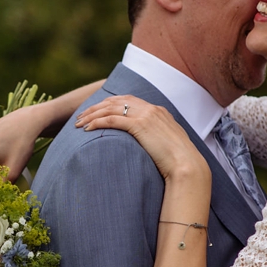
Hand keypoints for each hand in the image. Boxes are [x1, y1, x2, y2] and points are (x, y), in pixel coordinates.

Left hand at [76, 95, 207, 180]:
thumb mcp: (167, 145)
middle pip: (116, 101)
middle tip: (81, 116)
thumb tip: (146, 147)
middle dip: (96, 107)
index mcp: (158, 111)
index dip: (109, 104)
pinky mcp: (140, 125)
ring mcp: (146, 115)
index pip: (128, 100)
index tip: (96, 112)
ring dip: (92, 115)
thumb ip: (155, 139)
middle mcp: (152, 109)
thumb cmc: (178, 162)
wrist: (187, 166)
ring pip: (111, 108)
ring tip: (78, 124)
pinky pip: (113, 119)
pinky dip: (98, 122)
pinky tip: (87, 129)